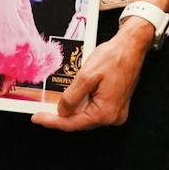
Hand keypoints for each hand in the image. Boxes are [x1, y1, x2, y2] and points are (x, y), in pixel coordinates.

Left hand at [32, 18, 152, 130]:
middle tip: (42, 111)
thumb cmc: (114, 56)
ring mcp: (116, 112)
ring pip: (86, 115)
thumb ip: (72, 96)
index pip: (73, 123)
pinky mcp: (116, 105)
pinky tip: (72, 98)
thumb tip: (61, 112)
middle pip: (80, 122)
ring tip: (55, 103)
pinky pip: (94, 109)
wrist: (131, 46)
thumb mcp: (87, 75)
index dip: (52, 122)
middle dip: (61, 116)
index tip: (37, 118)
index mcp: (106, 112)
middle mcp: (113, 117)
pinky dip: (82, 104)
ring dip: (72, 109)